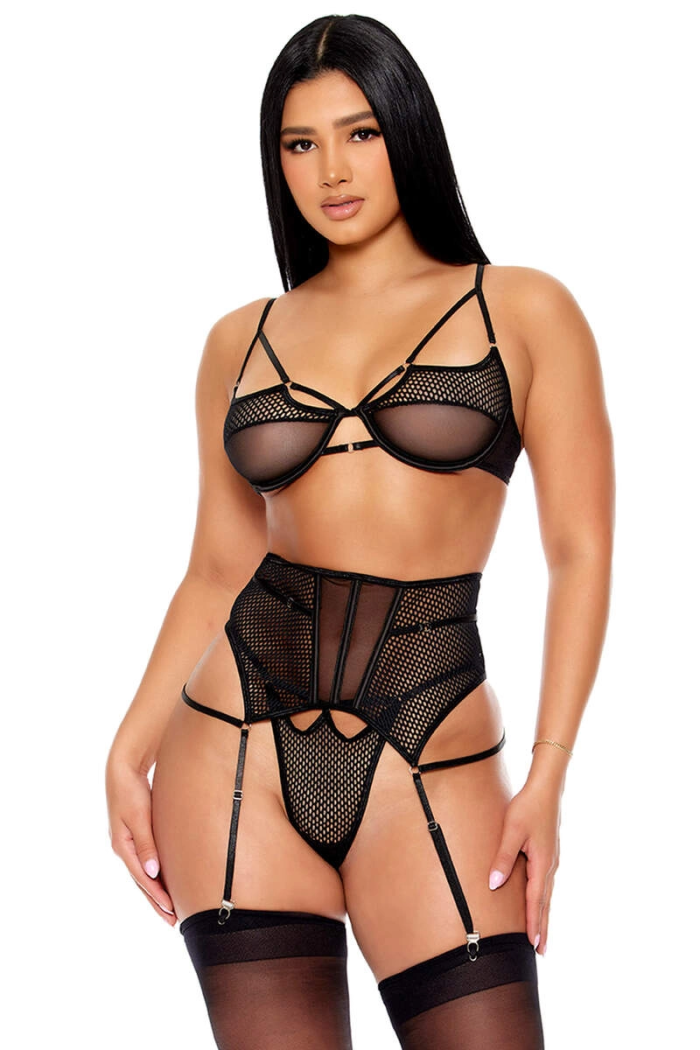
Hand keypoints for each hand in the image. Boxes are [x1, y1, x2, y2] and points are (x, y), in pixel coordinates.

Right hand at [105, 756, 175, 925]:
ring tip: (169, 908)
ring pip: (142, 874)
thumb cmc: (132, 791)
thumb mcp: (139, 817)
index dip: (157, 896)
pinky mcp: (133, 835)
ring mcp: (126, 842)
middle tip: (172, 921)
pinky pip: (144, 861)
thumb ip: (146, 845)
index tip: (172, 911)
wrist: (122, 770)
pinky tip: (162, 881)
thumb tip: (152, 873)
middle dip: (156, 902)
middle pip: (141, 882)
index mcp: (122, 846)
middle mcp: (123, 848)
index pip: (142, 878)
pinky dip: (153, 876)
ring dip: (155, 892)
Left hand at [488, 780, 560, 955]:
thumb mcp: (512, 832)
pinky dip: (544, 899)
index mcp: (542, 864)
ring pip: (547, 894)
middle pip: (546, 903)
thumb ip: (504, 858)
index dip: (533, 923)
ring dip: (544, 914)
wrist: (546, 789)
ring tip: (541, 933)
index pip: (536, 901)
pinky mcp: (549, 853)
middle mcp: (550, 866)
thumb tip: (494, 884)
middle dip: (543, 926)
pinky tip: (541, 901)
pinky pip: (546, 883)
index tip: (533, 945)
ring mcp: (552, 860)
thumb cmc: (528, 808)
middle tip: (542, 951)